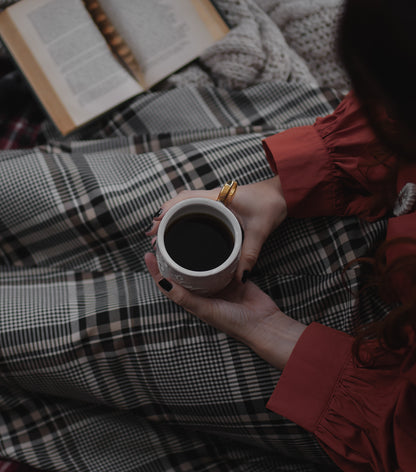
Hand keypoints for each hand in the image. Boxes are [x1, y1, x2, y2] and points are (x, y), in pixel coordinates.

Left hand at [145, 253, 305, 369]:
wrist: (263, 323)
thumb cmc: (233, 322)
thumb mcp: (205, 309)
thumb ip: (184, 297)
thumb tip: (162, 282)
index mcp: (192, 301)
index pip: (169, 283)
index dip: (156, 270)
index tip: (148, 254)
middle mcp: (203, 291)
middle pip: (182, 271)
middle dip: (172, 257)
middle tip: (163, 240)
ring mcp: (218, 282)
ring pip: (201, 264)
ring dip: (191, 253)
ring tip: (182, 235)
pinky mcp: (233, 275)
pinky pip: (222, 260)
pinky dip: (216, 250)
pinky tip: (211, 238)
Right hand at [146, 176, 286, 281]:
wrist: (283, 191)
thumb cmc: (271, 204)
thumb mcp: (261, 231)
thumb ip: (250, 254)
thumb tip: (240, 277)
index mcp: (219, 198)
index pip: (186, 200)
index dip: (168, 212)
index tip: (156, 224)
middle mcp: (213, 196)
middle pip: (179, 202)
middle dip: (164, 217)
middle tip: (151, 235)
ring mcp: (215, 199)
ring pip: (185, 204)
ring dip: (172, 215)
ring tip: (159, 233)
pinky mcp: (219, 204)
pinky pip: (195, 207)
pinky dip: (183, 215)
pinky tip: (180, 229)